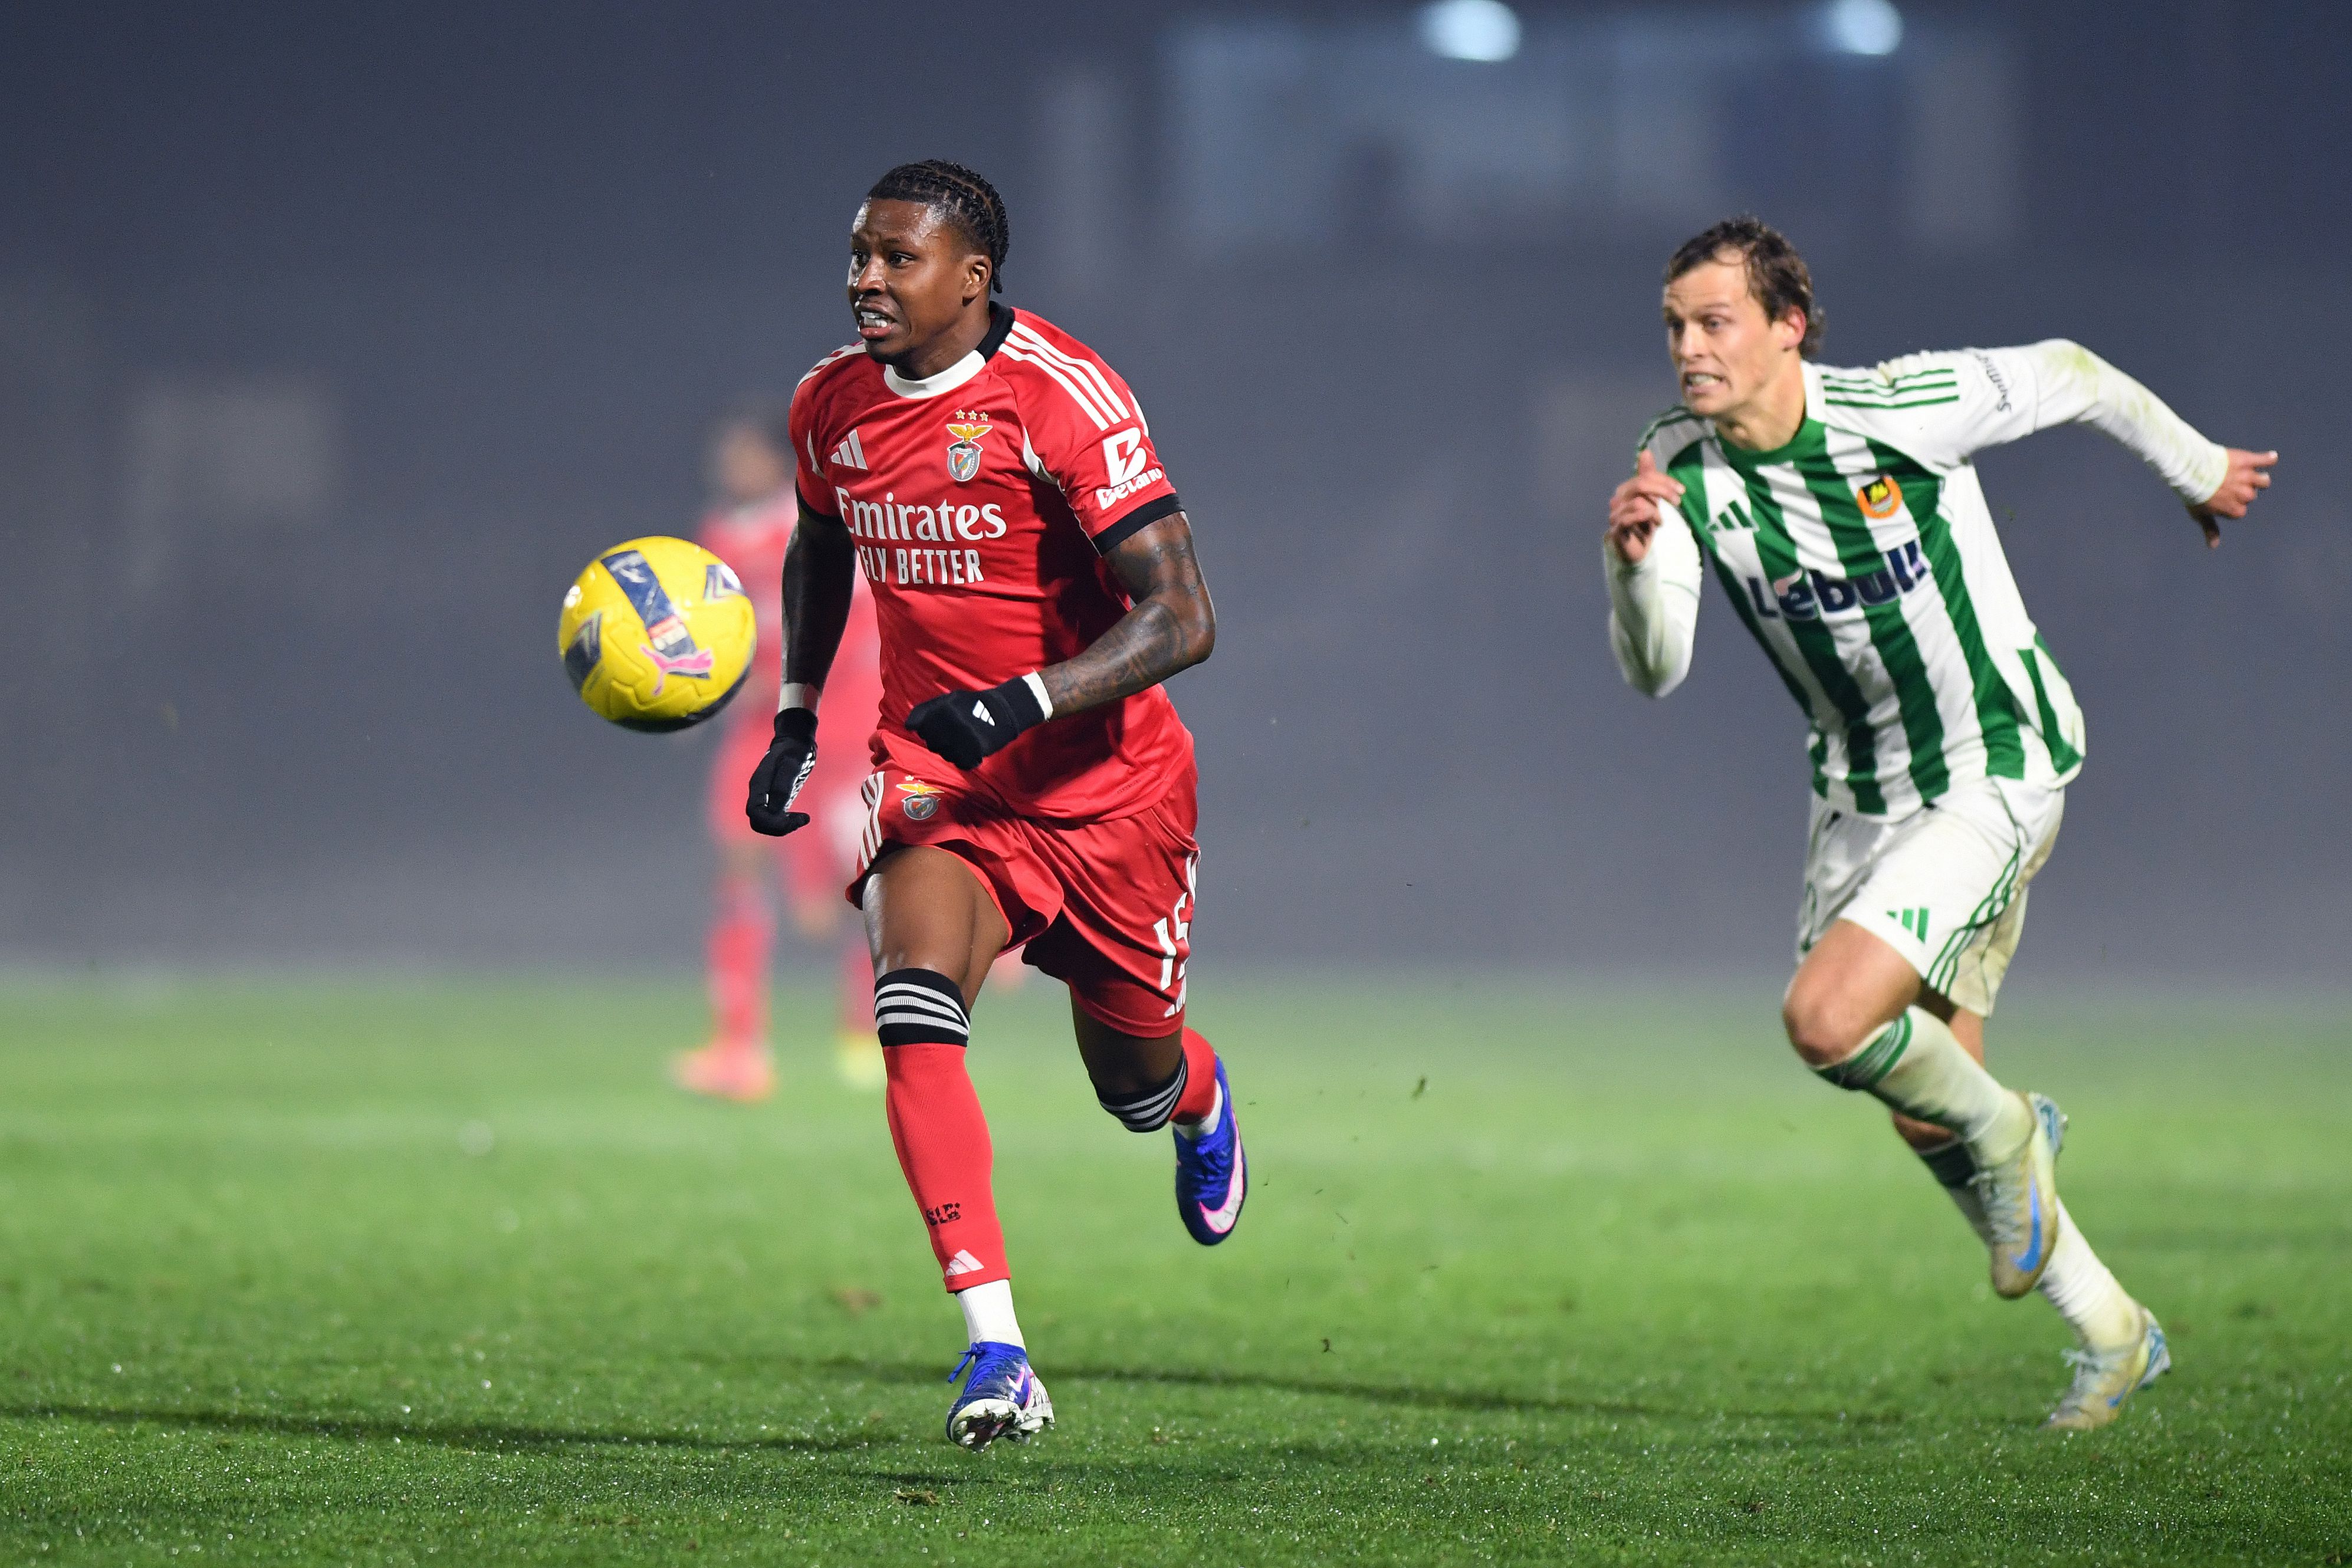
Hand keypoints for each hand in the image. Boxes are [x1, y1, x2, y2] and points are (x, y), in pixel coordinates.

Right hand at [744, 708, 818, 835]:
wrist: (795, 740)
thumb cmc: (795, 749)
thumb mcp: (793, 763)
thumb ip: (783, 784)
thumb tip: (776, 809)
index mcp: (759, 784)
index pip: (755, 813)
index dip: (772, 822)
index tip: (796, 819)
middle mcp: (759, 793)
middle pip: (758, 822)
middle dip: (777, 827)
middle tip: (801, 820)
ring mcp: (765, 796)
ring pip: (765, 822)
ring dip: (782, 826)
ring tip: (802, 819)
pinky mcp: (774, 799)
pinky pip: (773, 818)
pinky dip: (785, 822)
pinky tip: (801, 817)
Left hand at [906, 677, 1047, 768]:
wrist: (1004, 710)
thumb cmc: (972, 704)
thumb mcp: (948, 699)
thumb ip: (926, 710)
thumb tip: (909, 726)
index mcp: (941, 709)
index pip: (920, 729)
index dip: (927, 730)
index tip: (938, 728)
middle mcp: (949, 725)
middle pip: (932, 744)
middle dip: (939, 741)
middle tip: (954, 734)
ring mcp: (962, 740)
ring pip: (945, 755)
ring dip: (951, 751)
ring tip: (963, 740)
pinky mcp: (974, 752)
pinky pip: (960, 763)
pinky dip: (964, 759)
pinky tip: (971, 749)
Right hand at [1606, 451, 1684, 565]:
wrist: (1637, 550)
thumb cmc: (1644, 523)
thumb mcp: (1651, 498)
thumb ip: (1648, 476)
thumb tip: (1645, 451)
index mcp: (1625, 489)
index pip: (1645, 477)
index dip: (1665, 481)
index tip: (1682, 490)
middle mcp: (1617, 500)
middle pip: (1640, 485)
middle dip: (1662, 490)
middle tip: (1678, 501)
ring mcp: (1615, 515)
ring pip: (1638, 502)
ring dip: (1655, 512)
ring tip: (1660, 522)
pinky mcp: (1616, 530)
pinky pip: (1628, 518)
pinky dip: (1645, 518)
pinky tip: (1655, 524)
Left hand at [2187, 448, 2276, 546]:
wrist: (2191, 472)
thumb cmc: (2194, 495)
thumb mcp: (2200, 515)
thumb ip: (2210, 529)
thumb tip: (2213, 546)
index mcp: (2237, 510)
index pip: (2241, 508)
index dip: (2230, 502)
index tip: (2218, 496)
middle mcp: (2246, 495)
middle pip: (2251, 494)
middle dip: (2241, 489)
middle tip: (2224, 483)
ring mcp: (2248, 478)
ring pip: (2263, 480)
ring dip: (2256, 478)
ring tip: (2245, 473)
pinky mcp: (2248, 461)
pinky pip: (2264, 461)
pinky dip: (2268, 459)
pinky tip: (2271, 457)